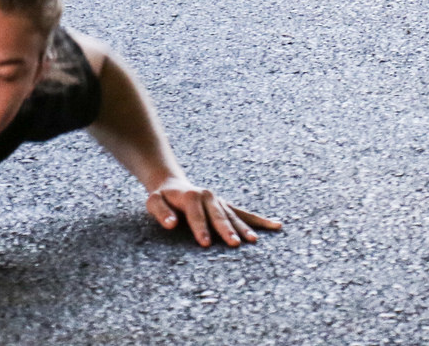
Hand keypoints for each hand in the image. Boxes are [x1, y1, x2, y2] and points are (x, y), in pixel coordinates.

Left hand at [146, 179, 282, 248]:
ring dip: (244, 228)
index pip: (196, 215)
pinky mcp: (227, 206)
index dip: (200, 228)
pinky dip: (259, 220)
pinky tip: (275, 225)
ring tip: (253, 241)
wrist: (173, 184)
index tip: (205, 243)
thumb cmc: (162, 197)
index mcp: (191, 196)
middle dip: (226, 230)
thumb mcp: (153, 201)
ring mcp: (220, 202)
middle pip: (218, 215)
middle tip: (234, 244)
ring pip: (234, 216)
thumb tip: (171, 224)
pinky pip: (245, 214)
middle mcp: (209, 197)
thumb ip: (161, 212)